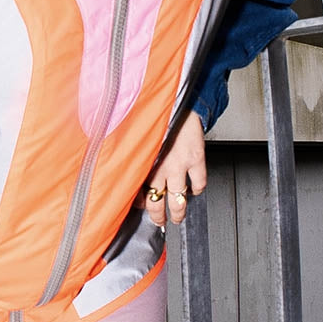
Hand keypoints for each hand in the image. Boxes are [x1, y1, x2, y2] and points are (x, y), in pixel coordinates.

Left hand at [143, 110, 206, 225]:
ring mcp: (179, 164)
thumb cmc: (155, 114)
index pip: (137, 190)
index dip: (138, 202)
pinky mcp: (196, 160)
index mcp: (142, 159)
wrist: (178, 99)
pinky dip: (197, 190)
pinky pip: (199, 184)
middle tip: (159, 221)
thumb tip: (123, 165)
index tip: (138, 206)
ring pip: (178, 199)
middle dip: (157, 215)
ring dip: (178, 212)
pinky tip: (194, 191)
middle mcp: (159, 165)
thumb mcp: (136, 134)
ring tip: (178, 217)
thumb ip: (132, 151)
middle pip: (157, 201)